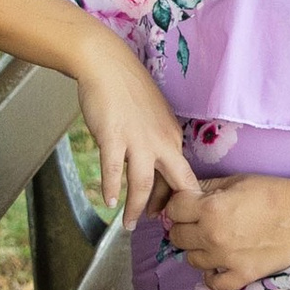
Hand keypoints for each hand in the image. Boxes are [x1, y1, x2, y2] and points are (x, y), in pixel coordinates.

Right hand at [67, 30, 200, 231]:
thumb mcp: (153, 117)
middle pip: (174, 183)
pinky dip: (110, 188)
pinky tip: (108, 201)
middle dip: (168, 209)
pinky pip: (112, 170)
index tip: (171, 212)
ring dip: (135, 208)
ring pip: (142, 184)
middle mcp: (161, 141)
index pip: (183, 175)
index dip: (180, 197)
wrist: (106, 64)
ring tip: (128, 224)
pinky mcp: (114, 138)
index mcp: (172, 136)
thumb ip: (155, 143)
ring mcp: (138, 140)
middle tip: (159, 225)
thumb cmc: (128, 89)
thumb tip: (151, 169)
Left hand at [158, 174, 289, 289]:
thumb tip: (187, 194)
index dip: (180, 205)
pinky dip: (212, 275)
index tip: (190, 205)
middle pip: (177, 236)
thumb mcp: (238, 180)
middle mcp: (212, 236)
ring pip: (191, 259)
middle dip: (186, 227)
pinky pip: (213, 283)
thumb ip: (208, 187)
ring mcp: (225, 259)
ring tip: (216, 240)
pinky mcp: (242, 275)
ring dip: (199, 249)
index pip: (173, 210)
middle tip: (201, 222)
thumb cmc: (275, 192)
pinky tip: (219, 264)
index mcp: (209, 208)